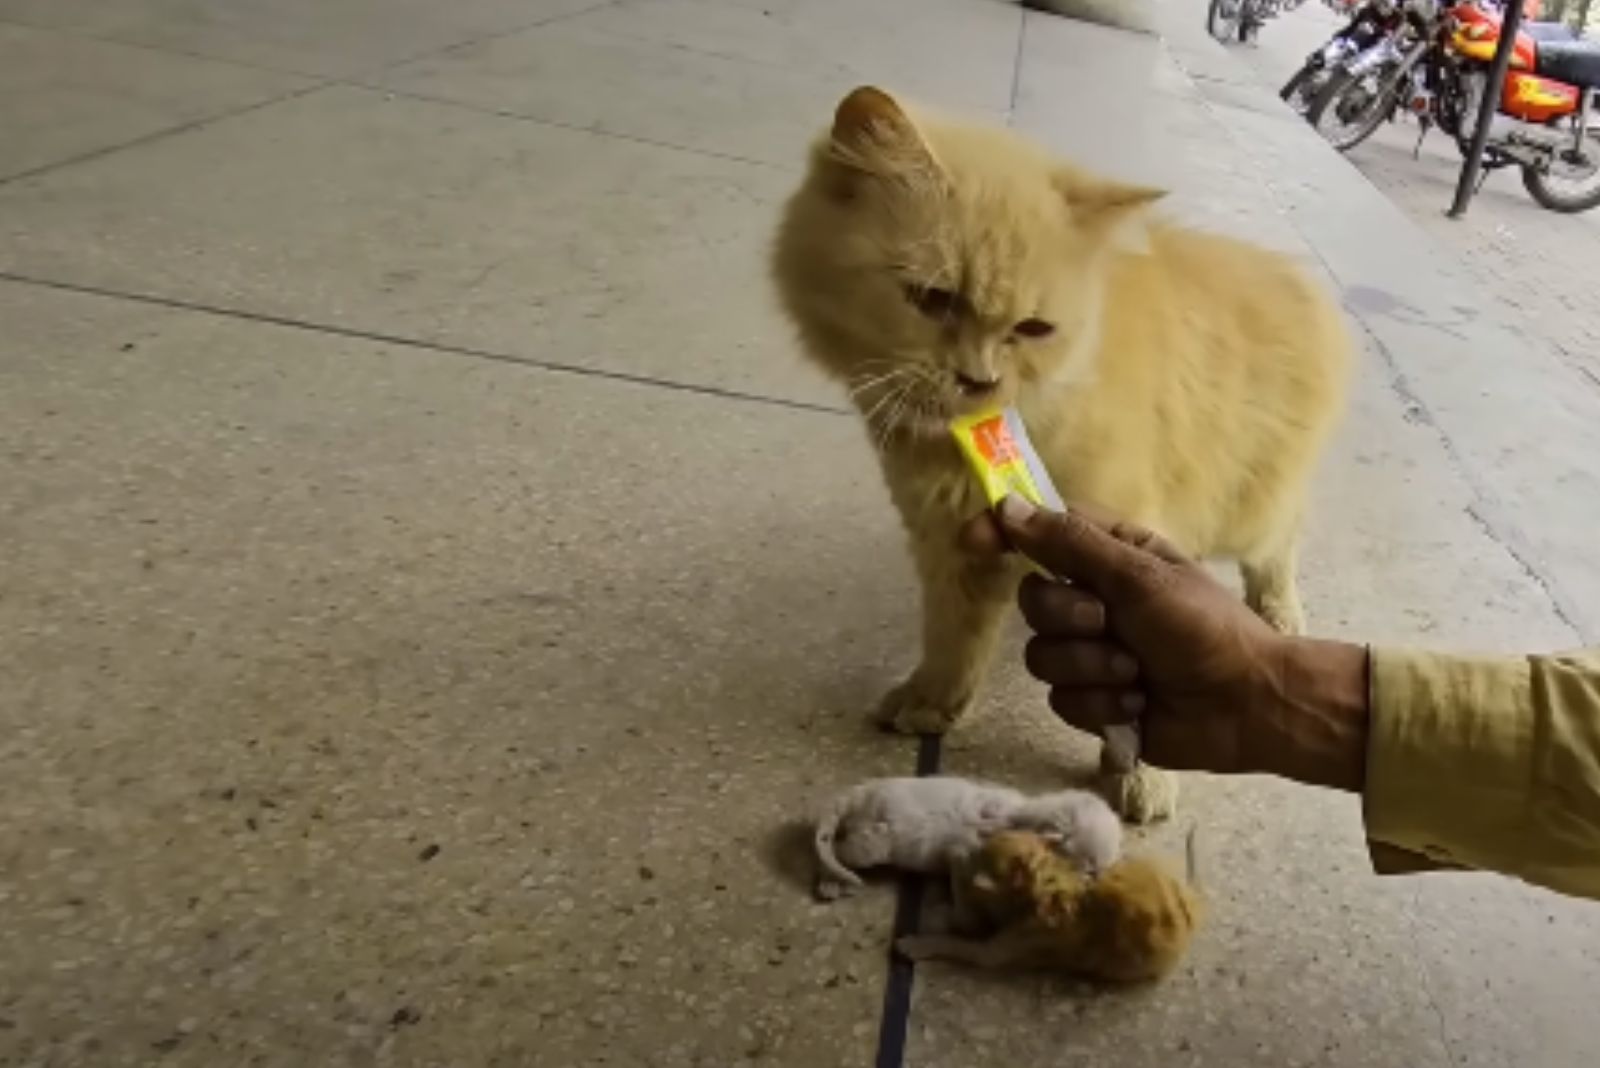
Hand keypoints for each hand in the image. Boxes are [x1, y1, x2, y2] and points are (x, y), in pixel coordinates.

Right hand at [965, 496, 1368, 790]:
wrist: (1245, 706)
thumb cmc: (1204, 627)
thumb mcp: (1138, 575)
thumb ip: (1069, 544)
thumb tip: (1008, 508)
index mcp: (1110, 558)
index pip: (1042, 535)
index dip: (1005, 536)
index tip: (974, 542)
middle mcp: (1094, 600)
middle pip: (1033, 601)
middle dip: (1069, 619)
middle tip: (1110, 624)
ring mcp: (1091, 654)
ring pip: (1041, 656)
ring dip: (1091, 667)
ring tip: (1136, 674)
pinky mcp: (1094, 702)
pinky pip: (1061, 700)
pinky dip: (1102, 705)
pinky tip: (1138, 705)